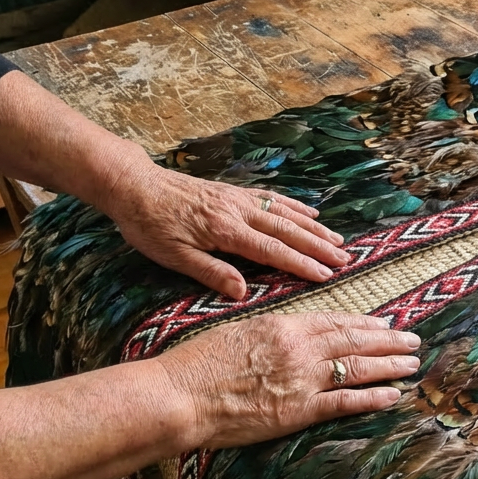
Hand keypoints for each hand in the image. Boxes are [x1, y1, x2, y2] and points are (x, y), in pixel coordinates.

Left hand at [106, 157, 350, 299]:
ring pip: (285, 213)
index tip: (326, 275)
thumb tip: (241, 293)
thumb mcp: (172, 256)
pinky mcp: (234, 192)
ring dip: (314, 228)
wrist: (132, 185)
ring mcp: (238, 199)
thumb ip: (210, 272)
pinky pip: (272, 198)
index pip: (273, 250)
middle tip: (345, 259)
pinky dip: (295, 206)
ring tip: (338, 241)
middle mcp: (238, 211)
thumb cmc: (148, 225)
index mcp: (225, 230)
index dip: (302, 264)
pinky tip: (311, 213)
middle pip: (288, 230)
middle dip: (319, 246)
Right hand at [158, 311, 419, 448]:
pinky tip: (394, 394)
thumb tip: (290, 332)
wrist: (180, 395)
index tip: (385, 324)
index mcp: (283, 326)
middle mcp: (300, 349)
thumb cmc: (197, 364)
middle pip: (355, 341)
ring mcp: (302, 380)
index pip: (335, 321)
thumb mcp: (237, 332)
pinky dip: (373, 398)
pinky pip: (346, 402)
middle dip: (388, 340)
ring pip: (358, 368)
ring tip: (413, 362)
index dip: (364, 323)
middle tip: (413, 339)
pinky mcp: (299, 411)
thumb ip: (271, 331)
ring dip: (390, 365)